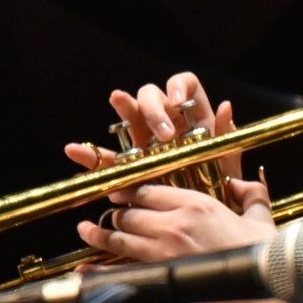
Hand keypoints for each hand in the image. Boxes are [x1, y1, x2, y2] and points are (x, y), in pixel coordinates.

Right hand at [65, 71, 243, 175]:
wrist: (207, 217)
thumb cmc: (221, 184)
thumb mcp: (227, 161)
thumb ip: (225, 134)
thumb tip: (226, 106)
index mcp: (192, 117)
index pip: (182, 85)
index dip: (178, 86)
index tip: (178, 100)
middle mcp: (166, 123)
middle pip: (151, 96)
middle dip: (154, 107)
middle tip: (163, 132)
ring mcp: (145, 141)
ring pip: (129, 118)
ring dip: (124, 108)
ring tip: (119, 99)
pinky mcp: (130, 165)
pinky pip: (108, 158)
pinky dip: (91, 155)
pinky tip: (76, 150)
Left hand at [74, 183, 275, 262]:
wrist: (261, 286)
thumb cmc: (262, 254)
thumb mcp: (260, 217)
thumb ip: (251, 195)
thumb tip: (243, 184)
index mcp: (196, 204)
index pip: (150, 190)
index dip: (129, 190)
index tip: (119, 190)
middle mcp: (174, 222)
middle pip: (130, 212)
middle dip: (116, 212)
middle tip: (108, 214)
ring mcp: (164, 249)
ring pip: (120, 236)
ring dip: (100, 233)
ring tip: (86, 230)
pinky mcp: (161, 273)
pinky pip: (121, 268)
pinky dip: (100, 268)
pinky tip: (86, 267)